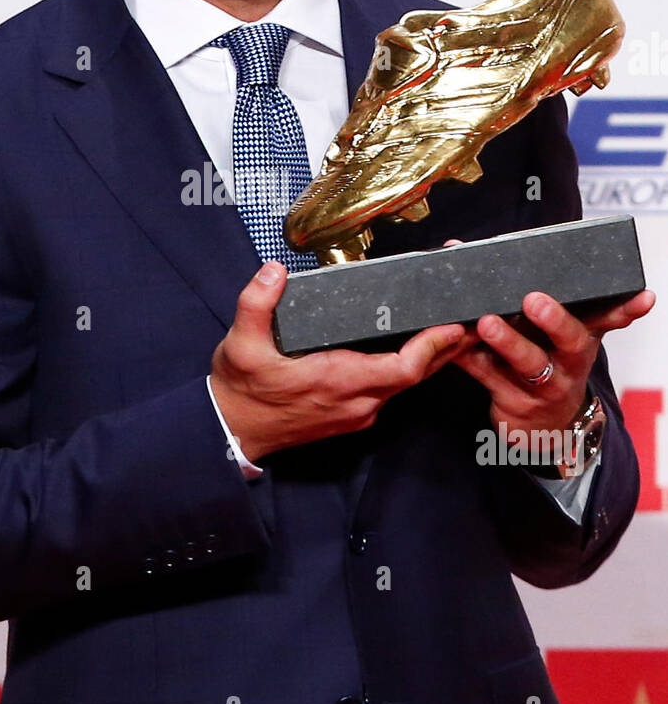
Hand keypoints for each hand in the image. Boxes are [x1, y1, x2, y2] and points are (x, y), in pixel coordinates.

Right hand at [210, 261, 472, 461]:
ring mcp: (356, 413)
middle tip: (469, 316)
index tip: (454, 324)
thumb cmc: (241, 390)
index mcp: (338, 382)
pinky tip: (413, 347)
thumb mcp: (240, 344)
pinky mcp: (351, 415)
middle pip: (415, 375)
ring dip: (429, 358)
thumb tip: (273, 272)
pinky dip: (409, 368)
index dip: (432, 347)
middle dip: (444, 348)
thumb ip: (256, 305)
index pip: (402, 369)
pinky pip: (390, 389)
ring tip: (451, 326)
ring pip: (405, 384)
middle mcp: (357, 402)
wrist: (233, 431)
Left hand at [440, 239, 655, 435]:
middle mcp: (569, 361)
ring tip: (486, 322)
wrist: (543, 426)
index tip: (644, 297)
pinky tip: (452, 342)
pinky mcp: (513, 400)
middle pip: (570, 340)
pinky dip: (468, 357)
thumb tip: (462, 246)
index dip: (628, 308)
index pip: (610, 318)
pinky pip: (488, 375)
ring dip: (507, 341)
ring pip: (527, 363)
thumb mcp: (554, 333)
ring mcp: (543, 385)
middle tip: (535, 299)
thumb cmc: (544, 361)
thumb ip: (530, 296)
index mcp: (582, 337)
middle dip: (554, 319)